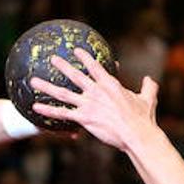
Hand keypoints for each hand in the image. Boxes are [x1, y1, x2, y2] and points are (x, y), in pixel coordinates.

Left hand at [29, 48, 158, 153]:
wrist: (136, 133)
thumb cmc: (142, 119)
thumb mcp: (147, 99)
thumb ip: (148, 87)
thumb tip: (150, 80)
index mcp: (110, 84)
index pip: (94, 66)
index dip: (84, 57)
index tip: (75, 50)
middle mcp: (96, 91)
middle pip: (75, 75)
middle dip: (62, 65)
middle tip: (52, 58)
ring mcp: (88, 104)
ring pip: (63, 93)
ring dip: (47, 86)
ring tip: (34, 80)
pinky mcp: (84, 118)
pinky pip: (62, 114)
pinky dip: (48, 110)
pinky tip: (35, 107)